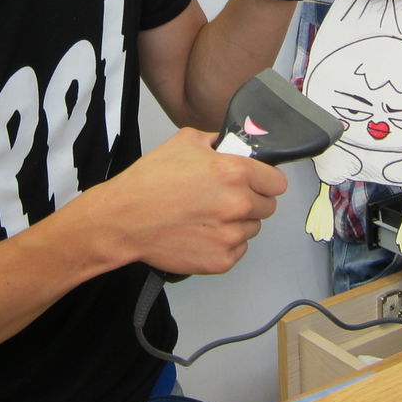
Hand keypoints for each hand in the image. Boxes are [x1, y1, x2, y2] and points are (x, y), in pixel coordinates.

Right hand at [105, 127, 287, 274]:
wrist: (125, 219)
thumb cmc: (150, 181)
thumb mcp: (184, 141)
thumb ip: (216, 141)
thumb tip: (231, 145)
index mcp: (235, 172)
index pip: (277, 182)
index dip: (266, 181)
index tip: (257, 183)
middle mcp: (239, 204)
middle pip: (268, 207)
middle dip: (251, 201)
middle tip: (225, 199)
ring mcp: (231, 236)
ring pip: (252, 229)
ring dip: (237, 223)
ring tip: (208, 217)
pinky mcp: (221, 260)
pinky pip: (237, 250)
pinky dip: (224, 243)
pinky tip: (202, 233)